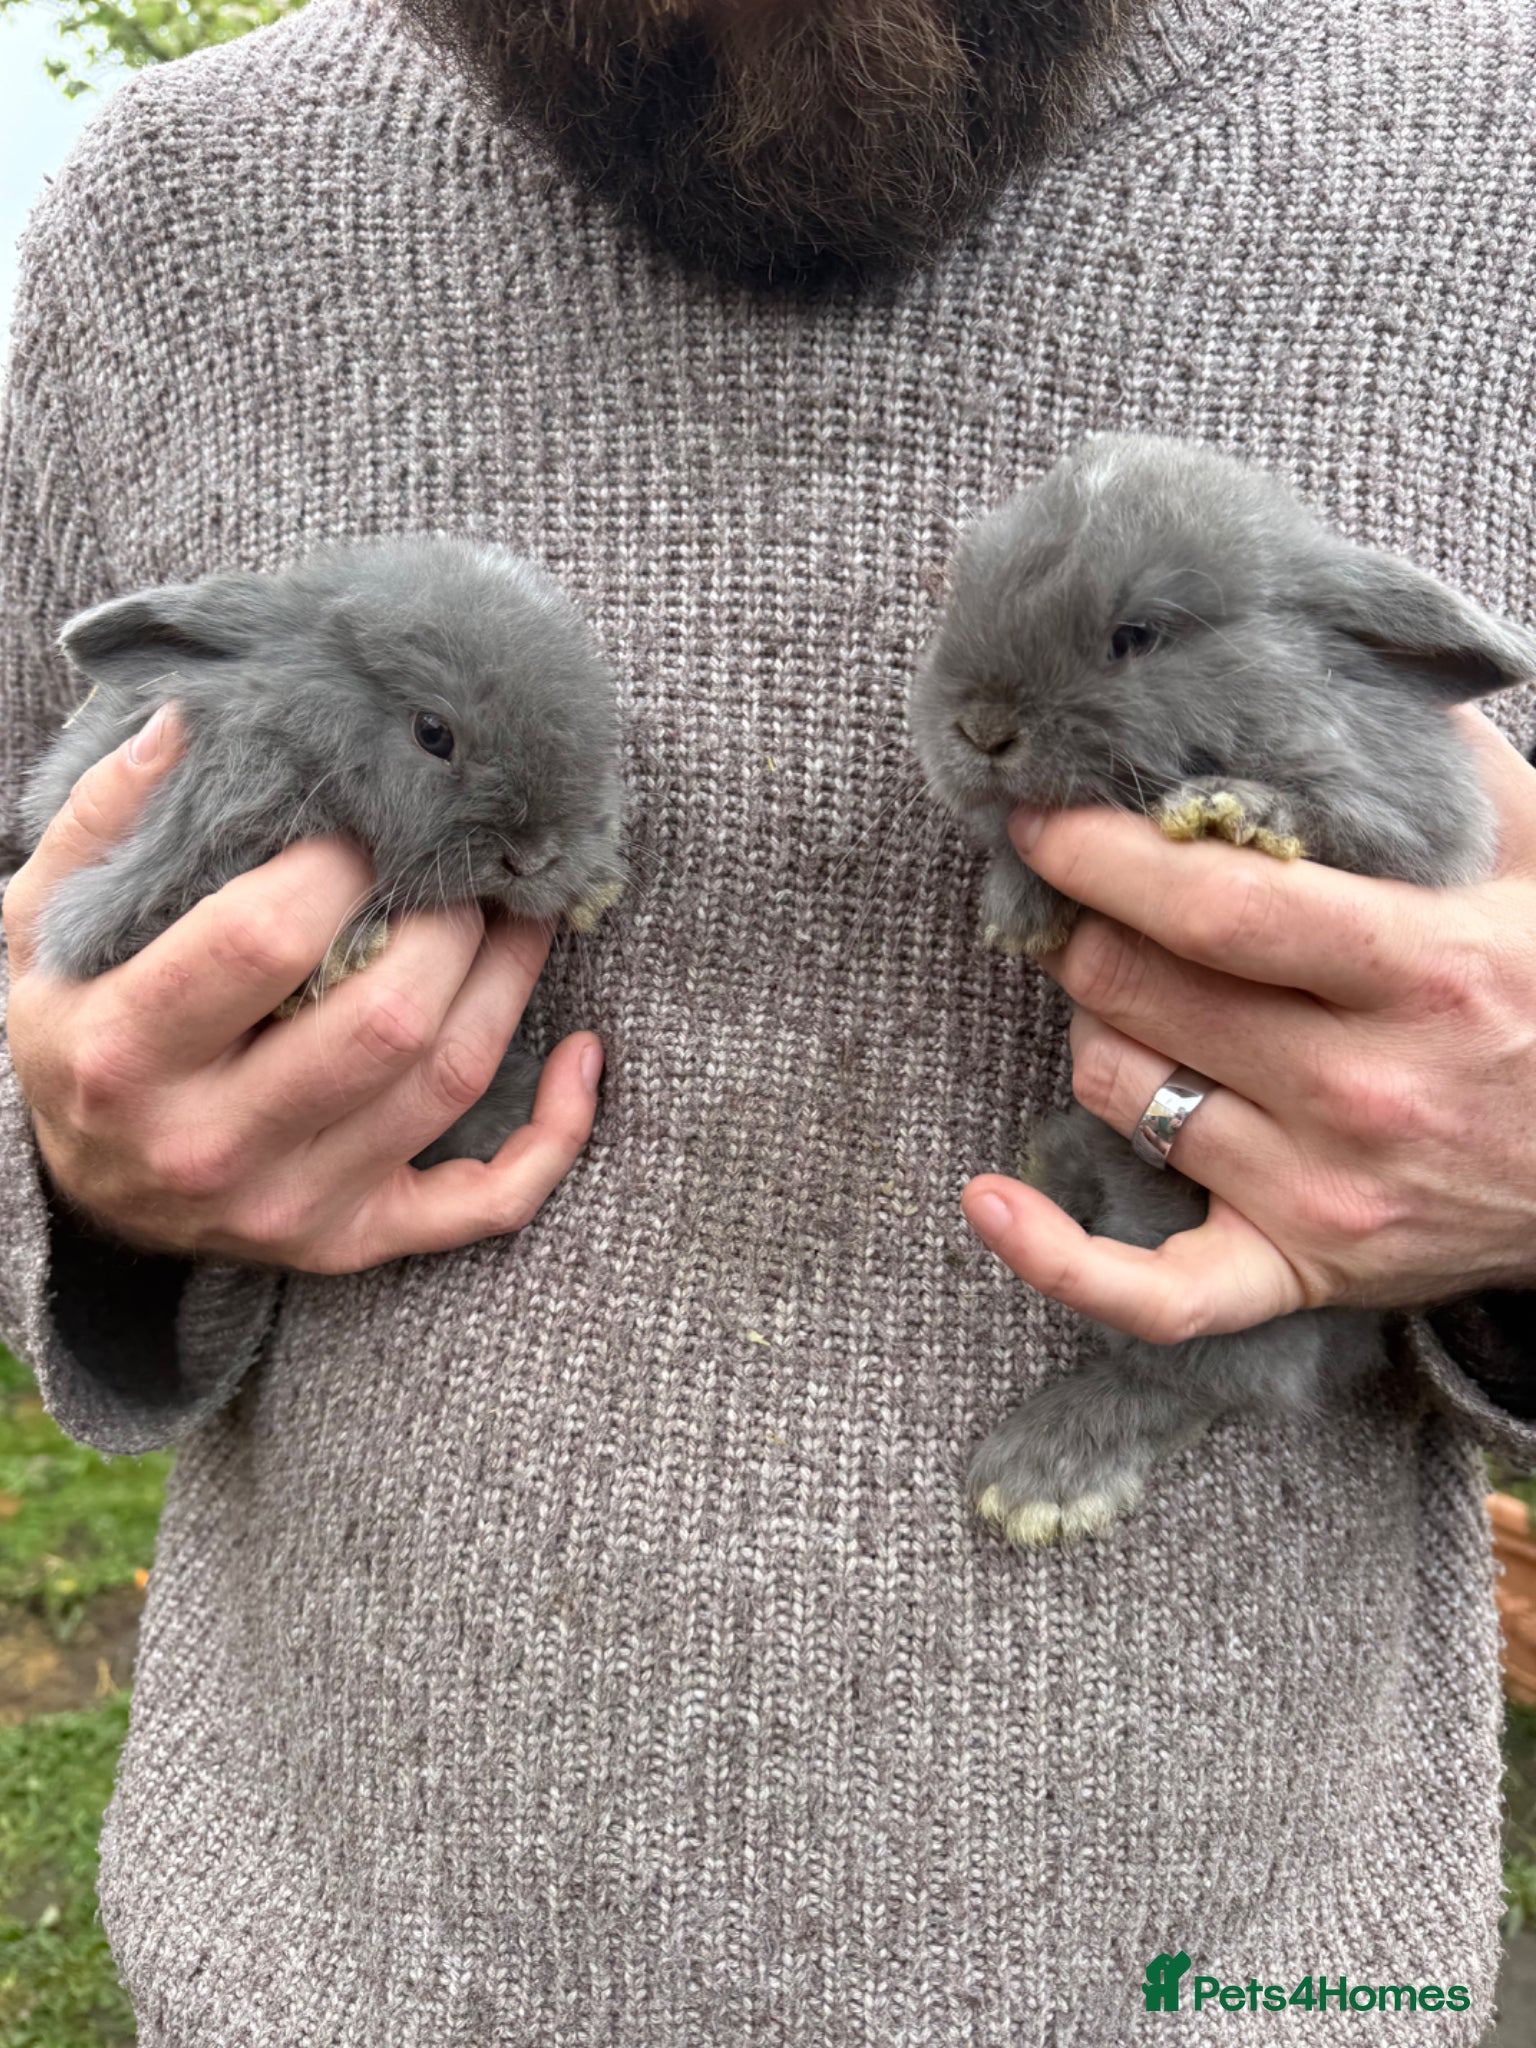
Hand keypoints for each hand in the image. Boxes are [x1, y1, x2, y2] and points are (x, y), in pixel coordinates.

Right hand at [3, 706, 601, 1271]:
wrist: (65, 1186)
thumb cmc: (69, 1025)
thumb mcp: (39, 923)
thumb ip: (104, 819)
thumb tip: (192, 720)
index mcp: (123, 1051)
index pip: (262, 941)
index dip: (339, 865)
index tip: (367, 819)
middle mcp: (208, 1145)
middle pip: (384, 1020)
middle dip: (447, 921)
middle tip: (462, 862)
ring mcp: (289, 1206)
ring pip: (446, 1084)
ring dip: (511, 984)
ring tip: (521, 911)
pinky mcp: (351, 1240)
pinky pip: (486, 1204)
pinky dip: (555, 1134)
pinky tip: (582, 1056)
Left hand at [960, 710, 1535, 1342]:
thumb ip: (1438, 762)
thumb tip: (1325, 659)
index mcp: (1425, 973)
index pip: (1217, 906)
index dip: (1103, 856)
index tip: (1038, 817)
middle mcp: (1363, 1092)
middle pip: (1140, 991)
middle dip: (1087, 929)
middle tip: (1089, 900)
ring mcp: (1325, 1198)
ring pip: (1119, 1091)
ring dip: (1096, 1028)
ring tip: (1132, 995)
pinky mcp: (1305, 1274)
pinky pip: (1152, 1294)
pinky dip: (1058, 1256)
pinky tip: (987, 1201)